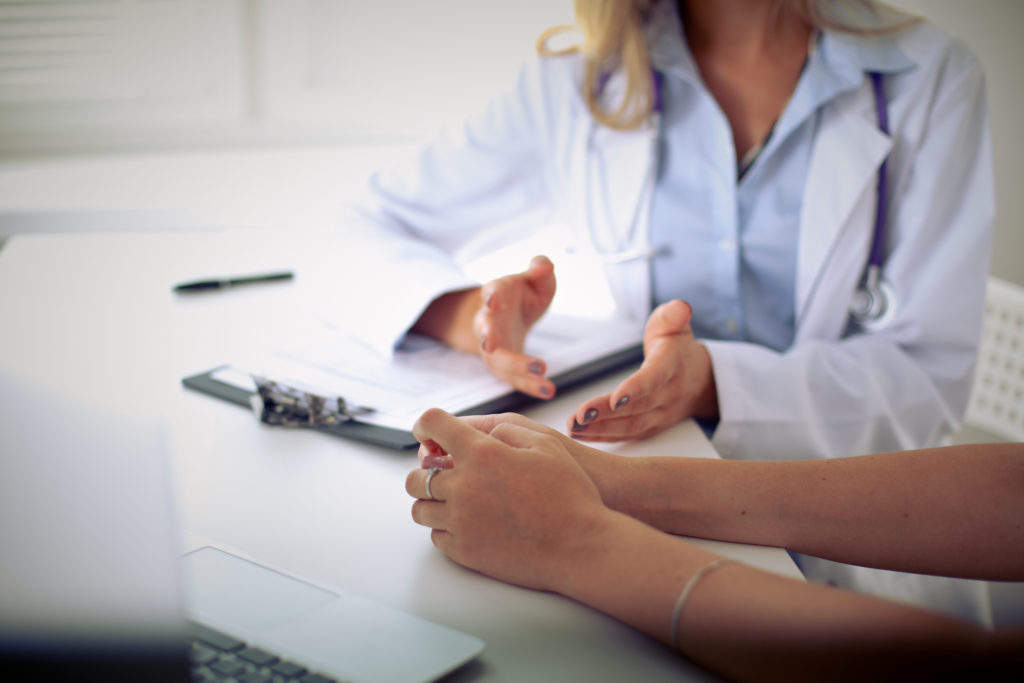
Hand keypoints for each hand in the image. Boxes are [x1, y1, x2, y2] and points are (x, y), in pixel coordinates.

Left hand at [405, 408, 609, 592]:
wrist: (581, 547)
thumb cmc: (570, 494)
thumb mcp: (546, 444)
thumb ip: (507, 431)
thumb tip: (480, 434)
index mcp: (482, 454)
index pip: (433, 425)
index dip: (427, 424)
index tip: (428, 432)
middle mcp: (464, 487)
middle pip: (417, 476)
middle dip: (426, 471)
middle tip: (443, 473)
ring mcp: (461, 522)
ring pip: (421, 510)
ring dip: (432, 501)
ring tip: (454, 501)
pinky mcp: (465, 552)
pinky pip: (437, 537)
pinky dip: (445, 528)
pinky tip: (466, 524)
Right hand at [476, 255, 556, 398]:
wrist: (508, 314)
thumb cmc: (523, 294)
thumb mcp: (535, 279)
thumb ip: (540, 270)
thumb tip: (544, 265)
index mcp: (495, 294)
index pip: (491, 292)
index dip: (492, 295)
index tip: (492, 301)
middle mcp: (488, 321)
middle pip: (486, 331)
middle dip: (494, 339)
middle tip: (508, 339)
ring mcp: (492, 346)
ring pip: (497, 360)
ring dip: (517, 369)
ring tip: (543, 377)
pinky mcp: (502, 365)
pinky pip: (513, 378)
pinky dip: (530, 386)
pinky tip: (548, 391)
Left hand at [566, 300, 717, 441]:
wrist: (700, 380)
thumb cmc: (677, 347)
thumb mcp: (675, 324)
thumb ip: (673, 315)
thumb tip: (680, 308)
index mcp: (672, 366)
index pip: (653, 379)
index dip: (636, 389)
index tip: (617, 397)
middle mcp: (668, 395)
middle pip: (636, 407)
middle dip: (606, 413)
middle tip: (580, 415)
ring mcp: (661, 415)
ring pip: (630, 426)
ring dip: (600, 428)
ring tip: (573, 426)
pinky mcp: (650, 427)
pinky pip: (626, 435)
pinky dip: (602, 437)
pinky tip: (580, 435)